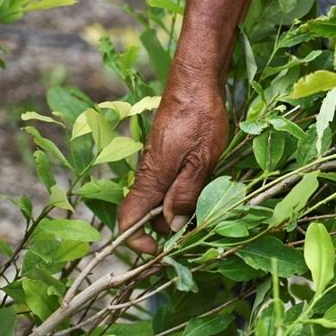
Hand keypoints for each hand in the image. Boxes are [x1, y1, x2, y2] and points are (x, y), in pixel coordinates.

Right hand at [118, 64, 227, 252]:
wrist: (196, 83)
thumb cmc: (200, 118)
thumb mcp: (201, 160)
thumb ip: (186, 194)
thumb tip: (172, 226)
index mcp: (151, 178)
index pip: (128, 220)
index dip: (138, 242)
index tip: (161, 252)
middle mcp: (148, 174)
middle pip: (147, 215)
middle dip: (166, 230)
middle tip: (197, 233)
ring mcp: (156, 165)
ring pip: (160, 200)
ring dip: (178, 211)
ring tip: (207, 209)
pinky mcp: (166, 156)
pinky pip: (168, 184)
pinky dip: (182, 194)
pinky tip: (205, 188)